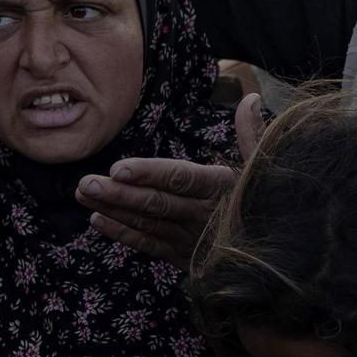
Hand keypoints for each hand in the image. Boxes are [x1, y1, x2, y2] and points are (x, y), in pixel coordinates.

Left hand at [77, 95, 264, 268]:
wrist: (272, 254)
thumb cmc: (263, 202)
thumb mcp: (263, 166)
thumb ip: (253, 134)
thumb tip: (250, 99)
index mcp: (221, 188)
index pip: (182, 178)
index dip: (151, 174)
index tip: (119, 168)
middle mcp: (205, 215)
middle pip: (157, 203)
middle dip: (120, 193)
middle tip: (86, 182)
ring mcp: (192, 239)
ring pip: (148, 224)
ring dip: (114, 210)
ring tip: (84, 194)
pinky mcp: (184, 257)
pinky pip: (150, 246)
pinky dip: (123, 234)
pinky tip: (98, 220)